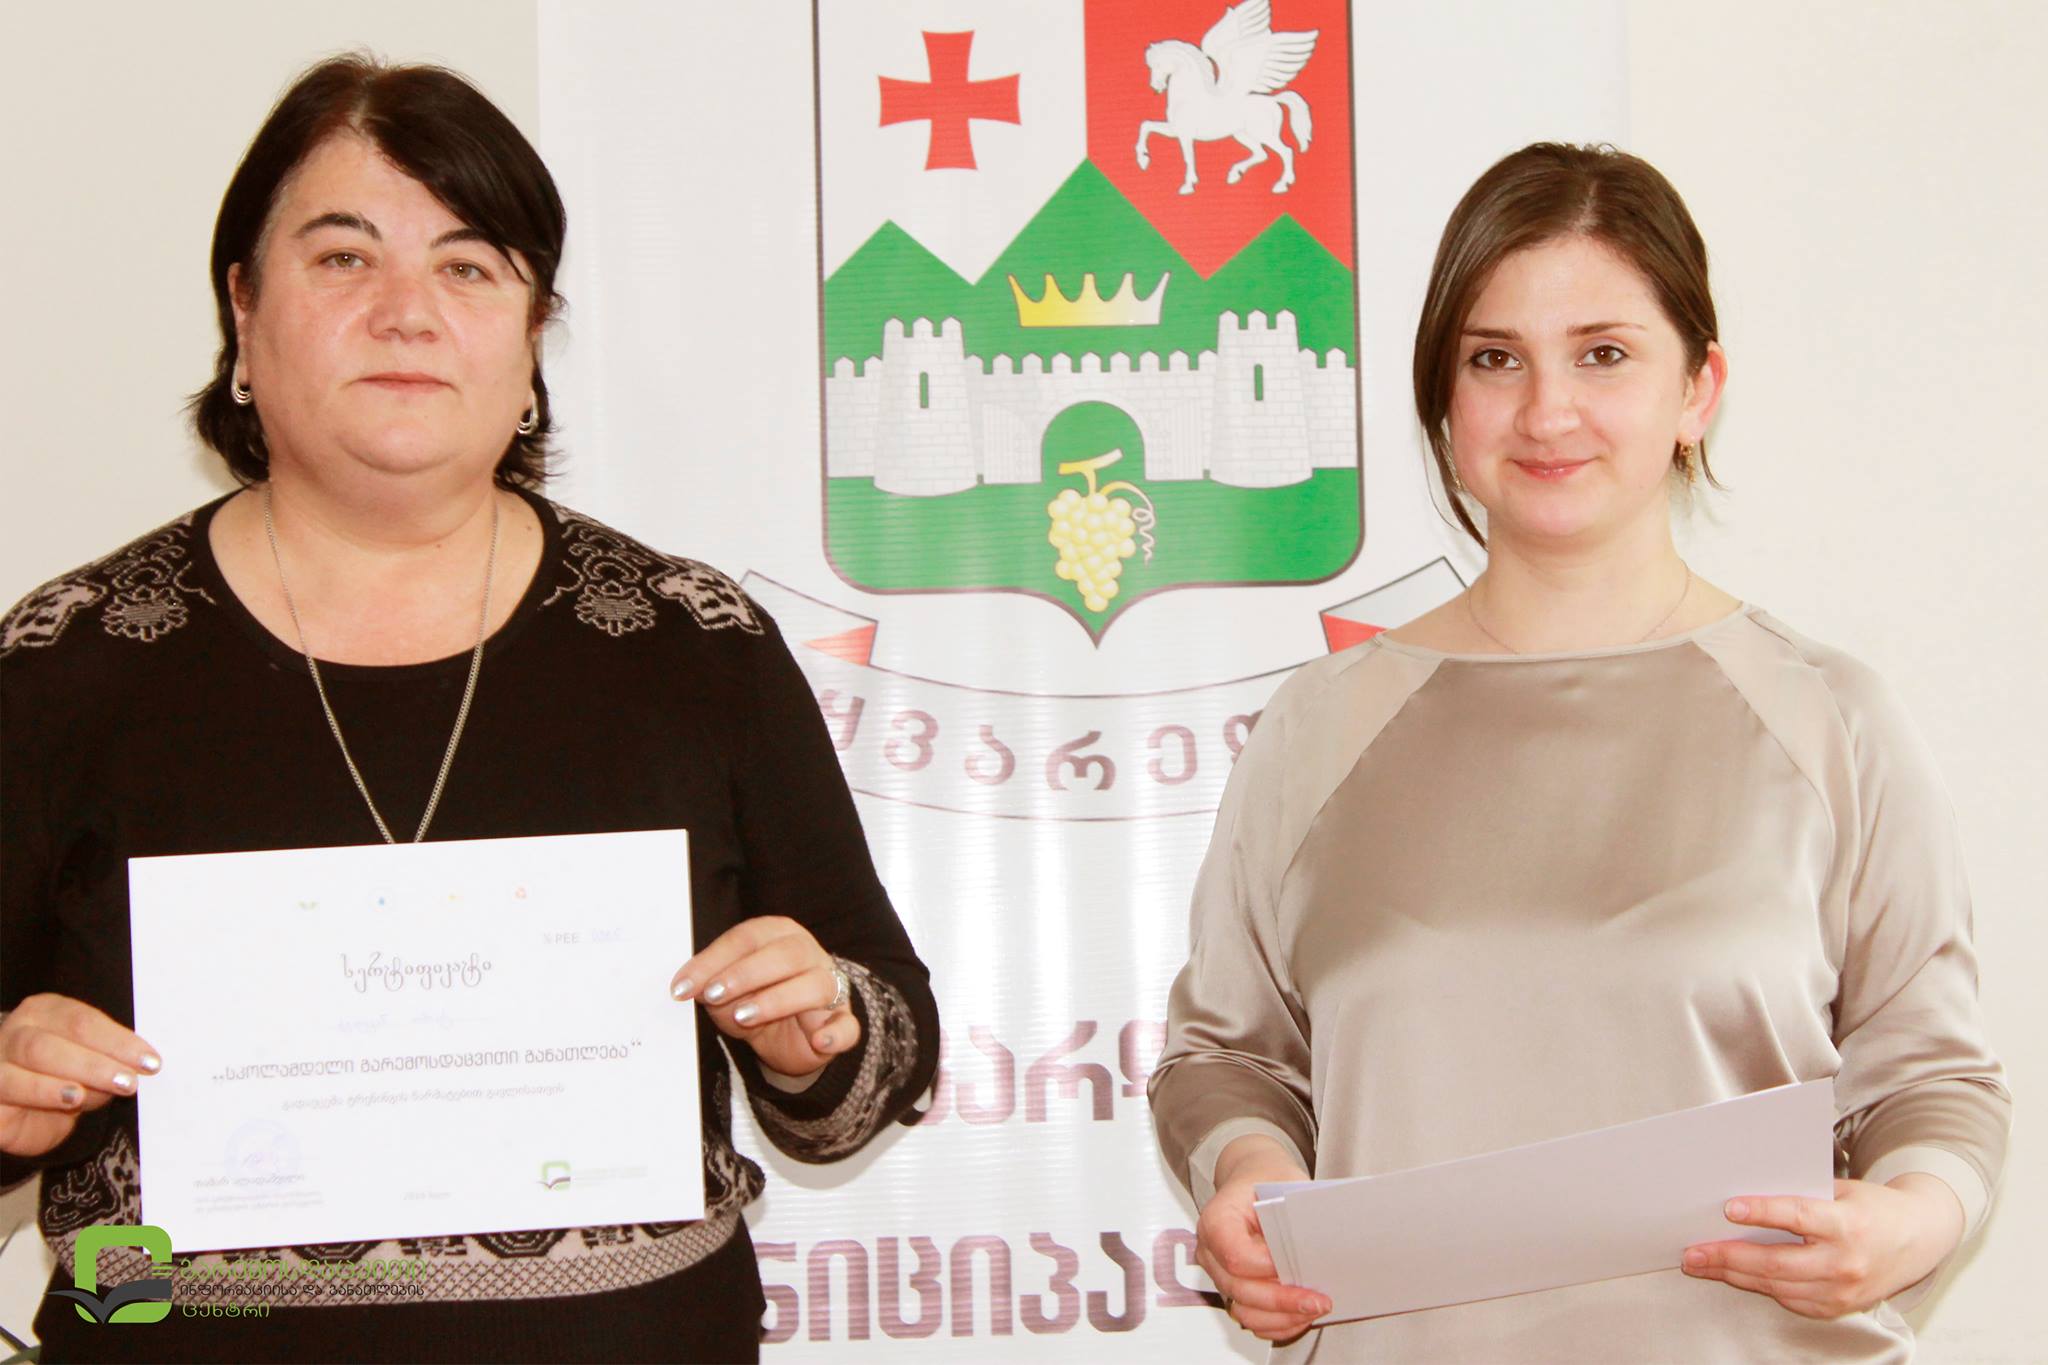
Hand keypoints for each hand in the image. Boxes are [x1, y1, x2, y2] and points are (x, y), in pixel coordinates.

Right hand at [0, 995, 159, 1156]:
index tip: (150, 1061)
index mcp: (46, 1012)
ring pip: (32, 1057)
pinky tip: (70, 1099)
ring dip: (70, 1075)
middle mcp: (17, 1030)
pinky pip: (11, 1086)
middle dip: (96, 1062)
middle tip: (128, 1081)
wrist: (15, 1108)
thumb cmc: (58, 1077)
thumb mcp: (88, 1064)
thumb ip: (108, 1060)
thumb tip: (140, 1065)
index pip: (83, 1021)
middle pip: (56, 1040)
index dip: (119, 1041)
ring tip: (97, 1091)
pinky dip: (43, 1092)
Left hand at [671, 917, 859, 1078]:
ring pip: (816, 985)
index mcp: (779, 936)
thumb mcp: (726, 994)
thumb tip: (691, 986)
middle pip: (787, 954)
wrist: (788, 1039)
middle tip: (714, 995)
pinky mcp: (841, 1021)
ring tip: (744, 1016)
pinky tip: (820, 1040)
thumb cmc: (756, 1002)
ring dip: (778, 1000)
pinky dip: (836, 1033)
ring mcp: (831, 987)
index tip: (685, 986)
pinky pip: (847, 1025)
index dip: (713, 960)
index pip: (747, 938)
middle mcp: (809, 954)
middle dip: (745, 974)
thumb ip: (710, 986)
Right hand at [1196, 1134, 1332, 1341]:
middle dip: (1284, 1300)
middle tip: (1320, 1300)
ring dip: (1282, 1317)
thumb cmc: (1266, 1181)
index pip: (1236, 1255)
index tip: (1299, 1266)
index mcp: (1217, 1218)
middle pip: (1241, 1289)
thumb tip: (1321, 1249)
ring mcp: (1219, 1274)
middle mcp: (1211, 1251)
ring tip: (1313, 1309)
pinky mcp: (1232, 1289)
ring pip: (1244, 1311)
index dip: (1267, 1267)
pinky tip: (1301, 1315)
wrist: (1252, 1179)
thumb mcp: (1285, 1183)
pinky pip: (1252, 1318)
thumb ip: (1298, 1215)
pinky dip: (1278, 1323)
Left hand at [1681, 1176, 1964, 1316]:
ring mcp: (1842, 1290)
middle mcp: (1845, 1262)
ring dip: (1734, 1275)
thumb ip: (1800, 1194)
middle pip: (1777, 1263)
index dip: (1763, 1211)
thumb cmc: (1870, 1206)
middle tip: (1692, 1252)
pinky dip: (1759, 1286)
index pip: (1799, 1217)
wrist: (1919, 1239)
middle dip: (1728, 1257)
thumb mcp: (1841, 1189)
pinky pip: (1790, 1299)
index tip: (1728, 1207)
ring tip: (1701, 1264)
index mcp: (1848, 1224)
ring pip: (1777, 1286)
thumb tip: (1743, 1193)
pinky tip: (1734, 1274)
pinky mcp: (1838, 1307)